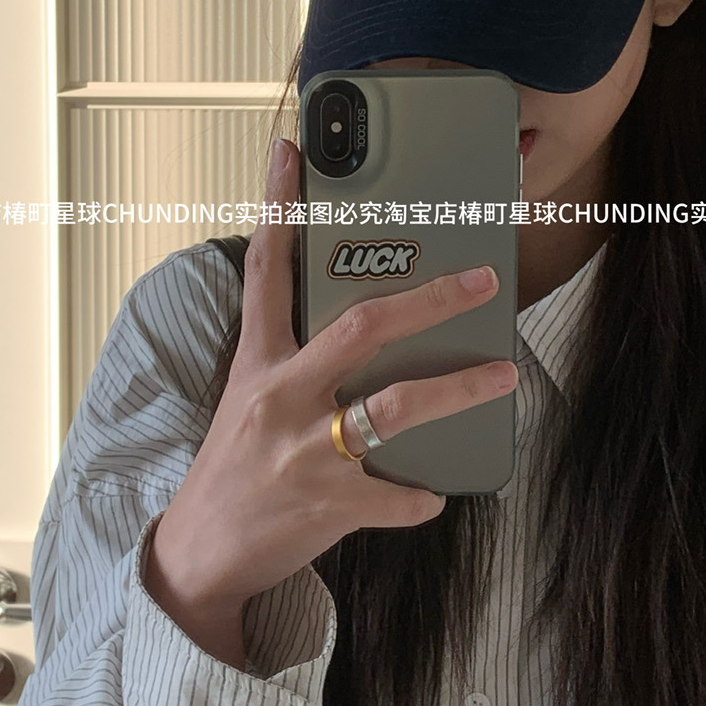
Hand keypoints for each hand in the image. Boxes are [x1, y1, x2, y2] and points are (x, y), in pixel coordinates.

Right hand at [148, 136, 518, 615]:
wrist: (201, 553)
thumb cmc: (236, 464)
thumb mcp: (250, 396)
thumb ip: (297, 357)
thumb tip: (366, 323)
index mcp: (257, 361)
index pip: (266, 268)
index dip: (277, 204)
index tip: (289, 153)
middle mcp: (281, 396)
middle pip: (363, 326)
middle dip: (431, 299)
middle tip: (483, 281)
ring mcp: (306, 450)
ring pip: (398, 405)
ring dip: (461, 388)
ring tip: (504, 374)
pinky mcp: (330, 504)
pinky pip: (401, 493)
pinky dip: (426, 493)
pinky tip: (436, 490)